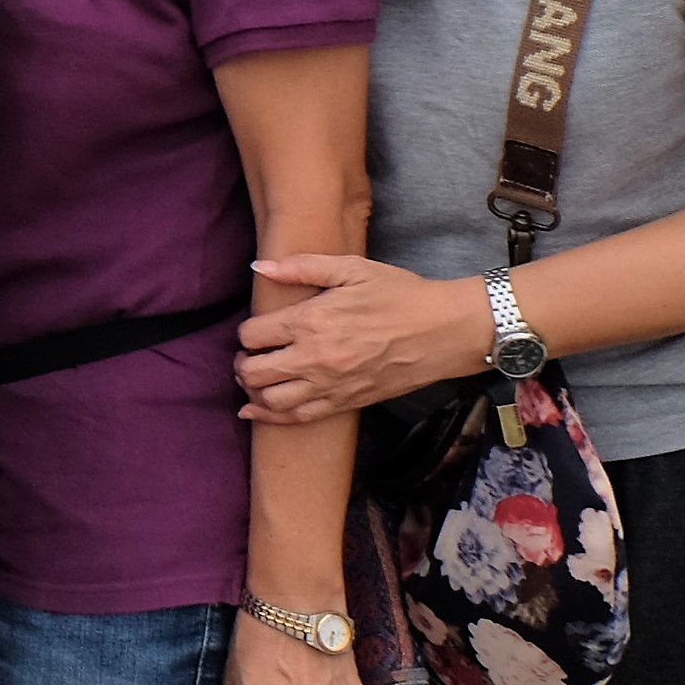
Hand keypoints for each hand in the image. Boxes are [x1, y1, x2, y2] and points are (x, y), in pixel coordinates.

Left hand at [234, 252, 490, 425]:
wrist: (442, 331)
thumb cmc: (399, 294)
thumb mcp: (352, 268)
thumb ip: (302, 267)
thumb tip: (260, 266)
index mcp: (311, 321)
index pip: (253, 335)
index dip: (247, 331)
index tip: (256, 328)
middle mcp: (314, 358)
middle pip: (254, 371)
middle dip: (242, 363)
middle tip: (248, 355)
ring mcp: (329, 385)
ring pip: (270, 399)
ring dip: (253, 390)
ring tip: (254, 378)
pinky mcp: (345, 403)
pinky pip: (297, 418)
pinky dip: (269, 416)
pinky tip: (254, 410)